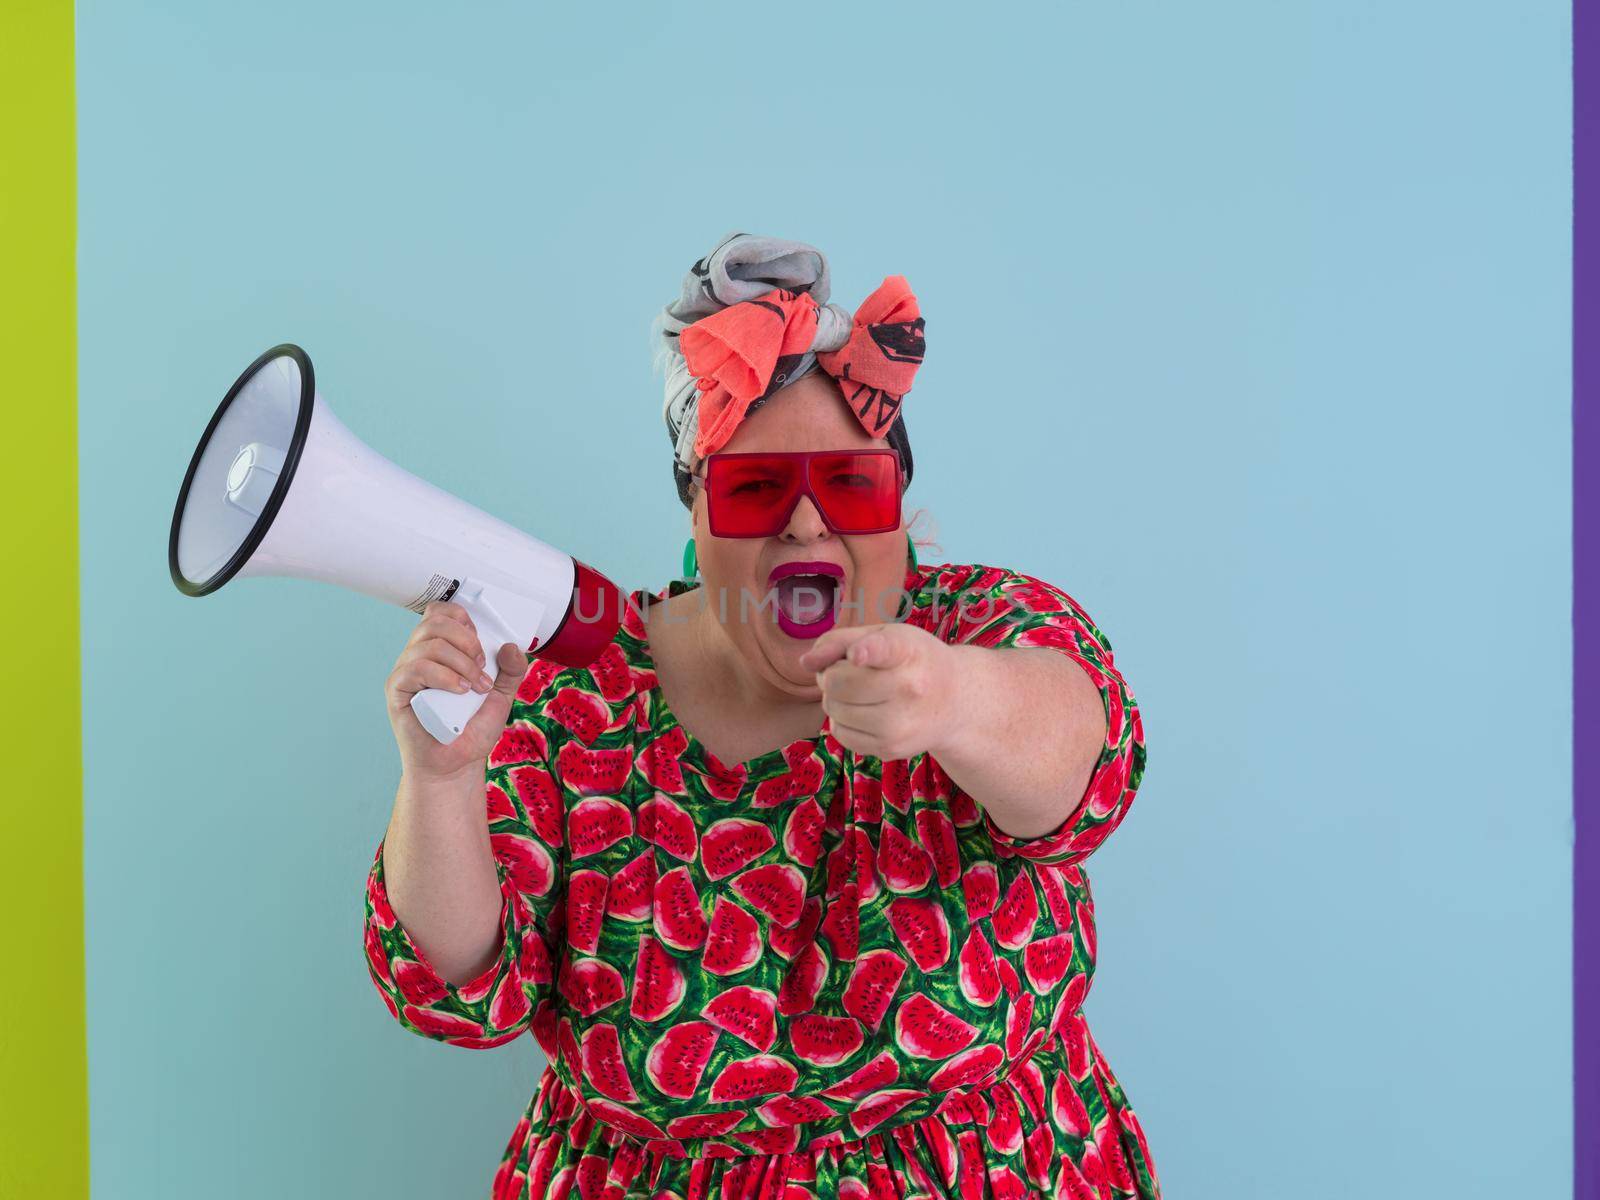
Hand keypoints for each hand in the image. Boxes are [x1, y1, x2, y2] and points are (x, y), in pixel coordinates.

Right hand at [384, 600, 528, 782]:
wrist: (457, 762)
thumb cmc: (471, 727)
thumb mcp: (502, 695)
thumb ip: (511, 670)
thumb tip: (510, 646)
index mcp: (440, 649)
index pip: (440, 613)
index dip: (462, 618)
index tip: (481, 642)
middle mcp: (419, 655)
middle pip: (435, 623)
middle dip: (466, 641)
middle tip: (481, 668)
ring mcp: (406, 672)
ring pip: (428, 645)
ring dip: (460, 663)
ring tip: (474, 687)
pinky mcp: (397, 690)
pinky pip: (415, 669)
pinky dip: (444, 677)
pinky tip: (460, 692)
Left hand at [796, 622, 960, 759]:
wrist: (954, 700)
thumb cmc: (911, 660)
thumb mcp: (884, 635)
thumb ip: (839, 640)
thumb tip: (805, 664)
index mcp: (908, 651)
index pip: (885, 651)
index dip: (866, 651)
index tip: (857, 654)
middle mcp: (910, 688)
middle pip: (838, 683)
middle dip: (832, 675)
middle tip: (849, 671)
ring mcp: (900, 724)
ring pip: (834, 710)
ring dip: (835, 699)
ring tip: (860, 692)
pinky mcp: (891, 749)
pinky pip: (841, 734)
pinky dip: (843, 721)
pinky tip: (865, 712)